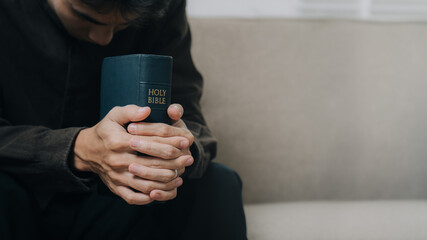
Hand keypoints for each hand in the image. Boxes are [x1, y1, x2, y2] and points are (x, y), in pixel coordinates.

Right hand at [73, 105, 192, 204]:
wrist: (87, 150)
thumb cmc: (106, 130)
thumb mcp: (115, 115)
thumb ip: (131, 111)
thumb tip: (147, 110)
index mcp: (117, 142)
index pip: (149, 144)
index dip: (170, 142)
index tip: (186, 140)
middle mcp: (117, 162)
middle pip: (150, 166)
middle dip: (173, 164)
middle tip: (189, 159)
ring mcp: (116, 177)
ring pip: (145, 185)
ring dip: (166, 182)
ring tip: (180, 176)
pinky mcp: (116, 188)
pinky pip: (134, 198)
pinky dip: (151, 198)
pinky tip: (164, 191)